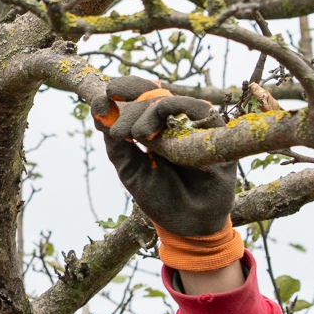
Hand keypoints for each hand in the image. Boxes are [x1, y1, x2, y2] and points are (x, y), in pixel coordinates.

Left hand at [90, 76, 238, 260]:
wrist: (189, 223)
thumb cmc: (160, 197)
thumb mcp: (130, 169)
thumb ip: (116, 142)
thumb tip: (100, 109)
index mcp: (149, 127)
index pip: (135, 97)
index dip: (122, 90)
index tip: (106, 93)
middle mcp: (171, 122)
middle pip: (149, 94)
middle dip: (131, 103)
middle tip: (121, 131)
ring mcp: (191, 125)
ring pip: (167, 100)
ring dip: (148, 111)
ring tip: (140, 135)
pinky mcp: (214, 131)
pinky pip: (198, 109)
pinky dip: (179, 108)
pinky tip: (162, 126)